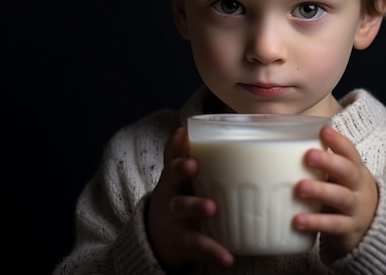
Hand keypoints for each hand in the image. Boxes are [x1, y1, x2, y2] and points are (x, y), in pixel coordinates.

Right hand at [147, 127, 233, 268]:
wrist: (157, 237)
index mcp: (171, 181)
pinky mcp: (184, 243)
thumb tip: (185, 127)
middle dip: (183, 178)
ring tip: (213, 207)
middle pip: (174, 187)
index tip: (189, 148)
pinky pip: (200, 246)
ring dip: (197, 207)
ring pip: (184, 213)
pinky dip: (214, 252)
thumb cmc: (175, 197)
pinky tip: (228, 257)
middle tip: (196, 170)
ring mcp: (175, 222)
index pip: (172, 163)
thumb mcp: (174, 178)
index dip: (178, 155)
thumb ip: (178, 154)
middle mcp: (170, 199)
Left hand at [293, 125, 377, 260]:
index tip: (324, 131)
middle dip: (329, 162)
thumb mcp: (339, 179)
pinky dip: (315, 222)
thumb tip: (277, 150)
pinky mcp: (348, 229)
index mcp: (355, 170)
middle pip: (348, 171)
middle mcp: (358, 187)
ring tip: (300, 187)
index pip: (350, 152)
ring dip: (320, 191)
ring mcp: (355, 209)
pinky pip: (333, 225)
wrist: (371, 230)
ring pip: (340, 197)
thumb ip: (319, 166)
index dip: (338, 141)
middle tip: (309, 156)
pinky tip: (298, 220)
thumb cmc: (345, 195)